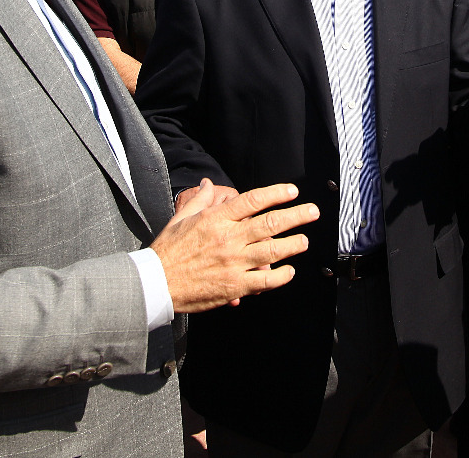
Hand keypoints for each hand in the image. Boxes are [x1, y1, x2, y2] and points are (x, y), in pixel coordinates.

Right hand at [152, 180, 318, 312]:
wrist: (156, 282)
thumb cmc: (168, 249)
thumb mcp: (181, 217)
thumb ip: (200, 199)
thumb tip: (208, 183)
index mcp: (216, 219)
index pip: (253, 201)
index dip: (276, 194)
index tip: (292, 191)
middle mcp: (229, 238)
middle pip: (270, 224)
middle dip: (296, 216)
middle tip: (312, 211)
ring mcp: (234, 263)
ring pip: (272, 251)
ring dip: (293, 245)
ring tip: (304, 241)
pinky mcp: (234, 286)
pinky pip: (264, 281)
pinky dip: (280, 277)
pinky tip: (289, 272)